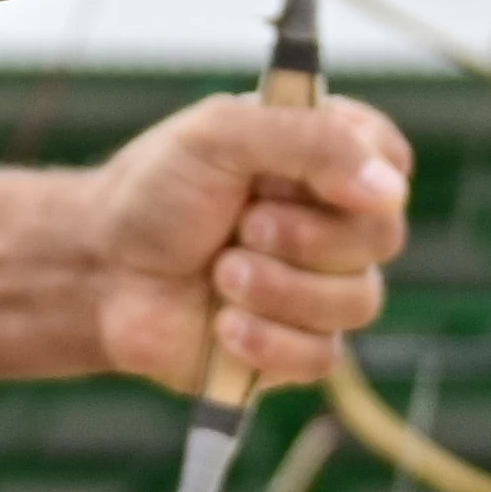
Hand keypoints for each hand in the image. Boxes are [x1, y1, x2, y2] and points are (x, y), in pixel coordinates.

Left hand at [84, 90, 412, 398]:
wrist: (99, 271)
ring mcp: (321, 289)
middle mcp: (333, 222)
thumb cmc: (155, 192)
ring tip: (220, 274)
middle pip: (382, 236)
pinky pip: (322, 356)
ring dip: (280, 288)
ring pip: (359, 301)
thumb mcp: (219, 135)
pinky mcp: (297, 349)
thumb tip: (388, 189)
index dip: (366, 173)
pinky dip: (266, 340)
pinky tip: (222, 325)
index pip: (391, 160)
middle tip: (244, 225)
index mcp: (323, 157)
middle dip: (307, 236)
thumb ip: (306, 141)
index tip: (311, 178)